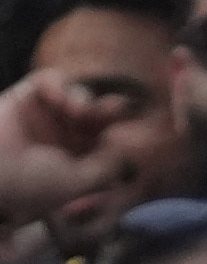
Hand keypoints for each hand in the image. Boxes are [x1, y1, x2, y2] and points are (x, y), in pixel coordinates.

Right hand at [0, 67, 115, 228]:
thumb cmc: (26, 184)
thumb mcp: (75, 182)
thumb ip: (107, 168)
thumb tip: (124, 153)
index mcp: (74, 160)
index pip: (106, 138)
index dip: (117, 132)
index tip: (124, 128)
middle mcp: (60, 137)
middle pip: (98, 114)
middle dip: (109, 109)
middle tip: (116, 107)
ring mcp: (43, 116)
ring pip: (78, 95)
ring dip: (84, 98)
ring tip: (80, 110)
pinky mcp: (24, 97)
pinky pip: (50, 79)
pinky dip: (60, 83)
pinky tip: (60, 97)